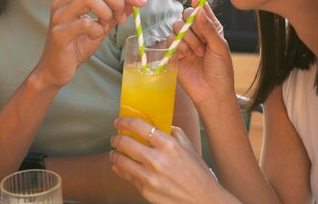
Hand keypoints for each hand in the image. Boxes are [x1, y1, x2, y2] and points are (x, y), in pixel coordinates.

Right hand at [35, 0, 145, 87]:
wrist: (56, 69)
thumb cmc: (77, 46)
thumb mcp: (101, 26)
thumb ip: (115, 13)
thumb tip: (135, 2)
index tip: (141, 2)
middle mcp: (62, 1)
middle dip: (117, 1)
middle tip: (123, 19)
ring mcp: (59, 15)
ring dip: (106, 13)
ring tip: (106, 27)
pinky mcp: (59, 32)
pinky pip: (86, 23)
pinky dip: (97, 30)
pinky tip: (94, 37)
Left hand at [110, 117, 233, 203]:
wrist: (203, 199)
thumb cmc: (197, 172)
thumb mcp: (188, 146)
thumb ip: (172, 132)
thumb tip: (157, 125)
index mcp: (168, 145)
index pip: (139, 126)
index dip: (125, 121)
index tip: (119, 121)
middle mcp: (157, 159)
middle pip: (126, 143)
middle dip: (116, 138)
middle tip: (115, 137)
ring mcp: (150, 176)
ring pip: (122, 161)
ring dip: (115, 154)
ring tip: (114, 152)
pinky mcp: (146, 190)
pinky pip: (127, 176)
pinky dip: (120, 169)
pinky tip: (118, 166)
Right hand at [168, 1, 233, 105]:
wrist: (212, 93)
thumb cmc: (221, 71)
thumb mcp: (220, 47)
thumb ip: (209, 28)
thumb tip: (198, 10)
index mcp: (211, 30)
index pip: (202, 11)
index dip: (199, 5)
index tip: (197, 1)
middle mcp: (197, 34)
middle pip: (186, 15)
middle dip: (192, 24)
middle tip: (203, 39)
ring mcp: (184, 43)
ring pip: (176, 26)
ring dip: (188, 37)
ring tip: (198, 52)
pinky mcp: (174, 53)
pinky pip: (170, 40)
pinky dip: (179, 45)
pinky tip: (187, 55)